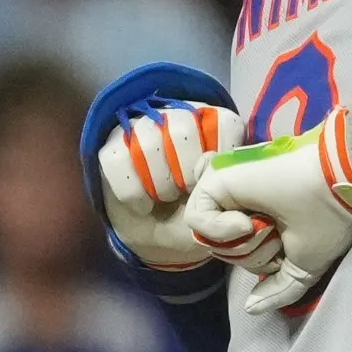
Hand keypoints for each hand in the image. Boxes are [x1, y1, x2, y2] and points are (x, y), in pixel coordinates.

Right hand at [95, 100, 269, 270]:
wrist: (156, 235)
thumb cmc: (196, 212)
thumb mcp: (222, 206)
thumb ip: (233, 197)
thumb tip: (241, 208)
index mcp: (215, 123)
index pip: (223, 120)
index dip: (219, 155)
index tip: (213, 181)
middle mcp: (178, 116)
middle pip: (182, 126)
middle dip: (186, 169)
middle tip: (188, 193)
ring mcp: (141, 127)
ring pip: (147, 139)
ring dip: (160, 180)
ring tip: (166, 199)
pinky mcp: (110, 146)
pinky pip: (116, 159)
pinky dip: (133, 190)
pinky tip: (144, 206)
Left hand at [185, 111, 351, 313]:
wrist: (335, 184)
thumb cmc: (328, 221)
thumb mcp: (305, 266)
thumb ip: (279, 290)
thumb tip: (250, 308)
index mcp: (262, 222)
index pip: (241, 257)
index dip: (260, 262)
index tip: (284, 248)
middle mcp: (242, 207)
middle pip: (223, 252)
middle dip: (250, 255)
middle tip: (277, 233)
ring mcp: (228, 195)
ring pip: (209, 241)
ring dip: (240, 244)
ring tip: (266, 224)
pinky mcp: (216, 182)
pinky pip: (196, 220)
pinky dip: (219, 229)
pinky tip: (246, 222)